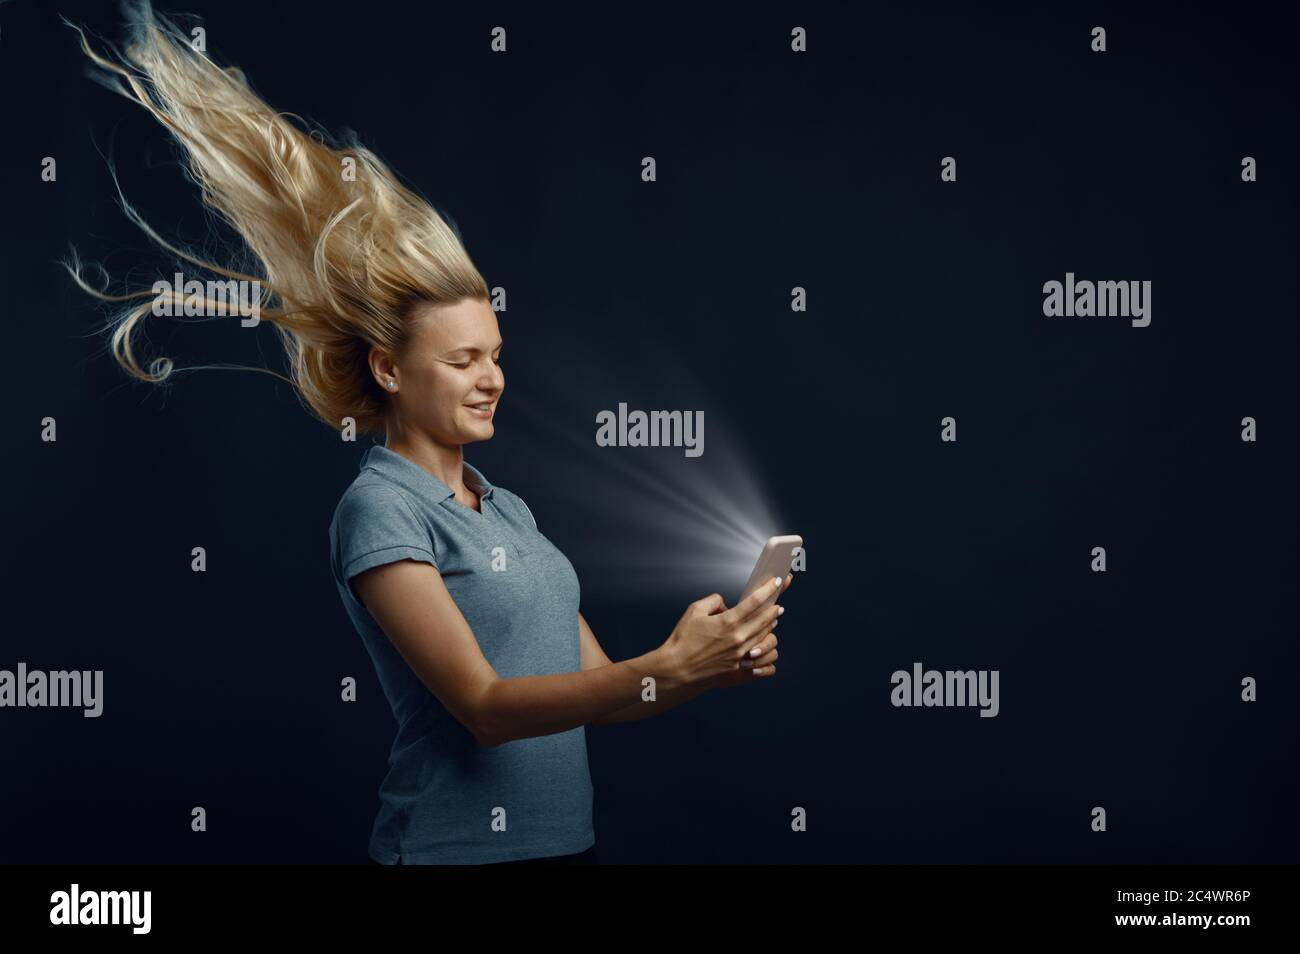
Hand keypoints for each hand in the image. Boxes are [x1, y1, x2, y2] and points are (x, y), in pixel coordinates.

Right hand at [661, 573, 788, 687]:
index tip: (776, 582)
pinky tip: (762, 638)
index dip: (768, 589)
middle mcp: (738, 638)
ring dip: (770, 624)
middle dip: (774, 608)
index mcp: (727, 622)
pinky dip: (763, 642)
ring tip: (772, 618)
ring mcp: (740, 654)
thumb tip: (726, 605)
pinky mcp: (738, 666)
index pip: (754, 601)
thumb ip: (714, 601)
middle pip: (765, 619)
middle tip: (778, 602)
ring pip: (764, 635)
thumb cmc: (683, 640)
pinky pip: (758, 652)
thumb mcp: (694, 610)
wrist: (677, 670)